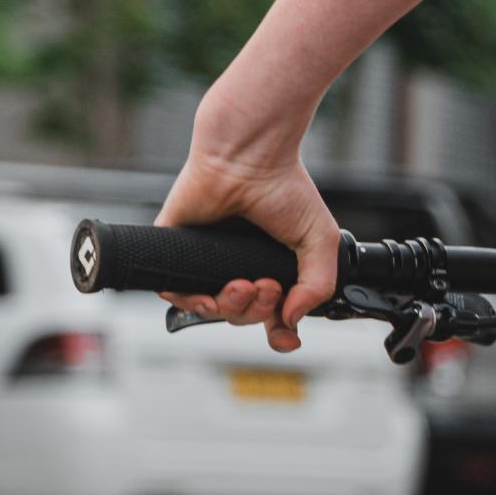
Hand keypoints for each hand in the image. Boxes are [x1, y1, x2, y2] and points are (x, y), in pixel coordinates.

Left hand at [155, 131, 341, 351]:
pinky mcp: (176, 248)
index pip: (272, 314)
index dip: (280, 332)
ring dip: (232, 308)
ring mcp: (207, 259)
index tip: (287, 337)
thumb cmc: (285, 187)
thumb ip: (318, 284)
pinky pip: (174, 291)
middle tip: (267, 285)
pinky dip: (191, 302)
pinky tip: (211, 296)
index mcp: (270, 266)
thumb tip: (293, 318)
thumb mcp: (321, 240)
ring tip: (245, 284)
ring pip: (212, 308)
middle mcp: (237, 266)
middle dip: (258, 311)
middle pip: (244, 315)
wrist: (249, 157)